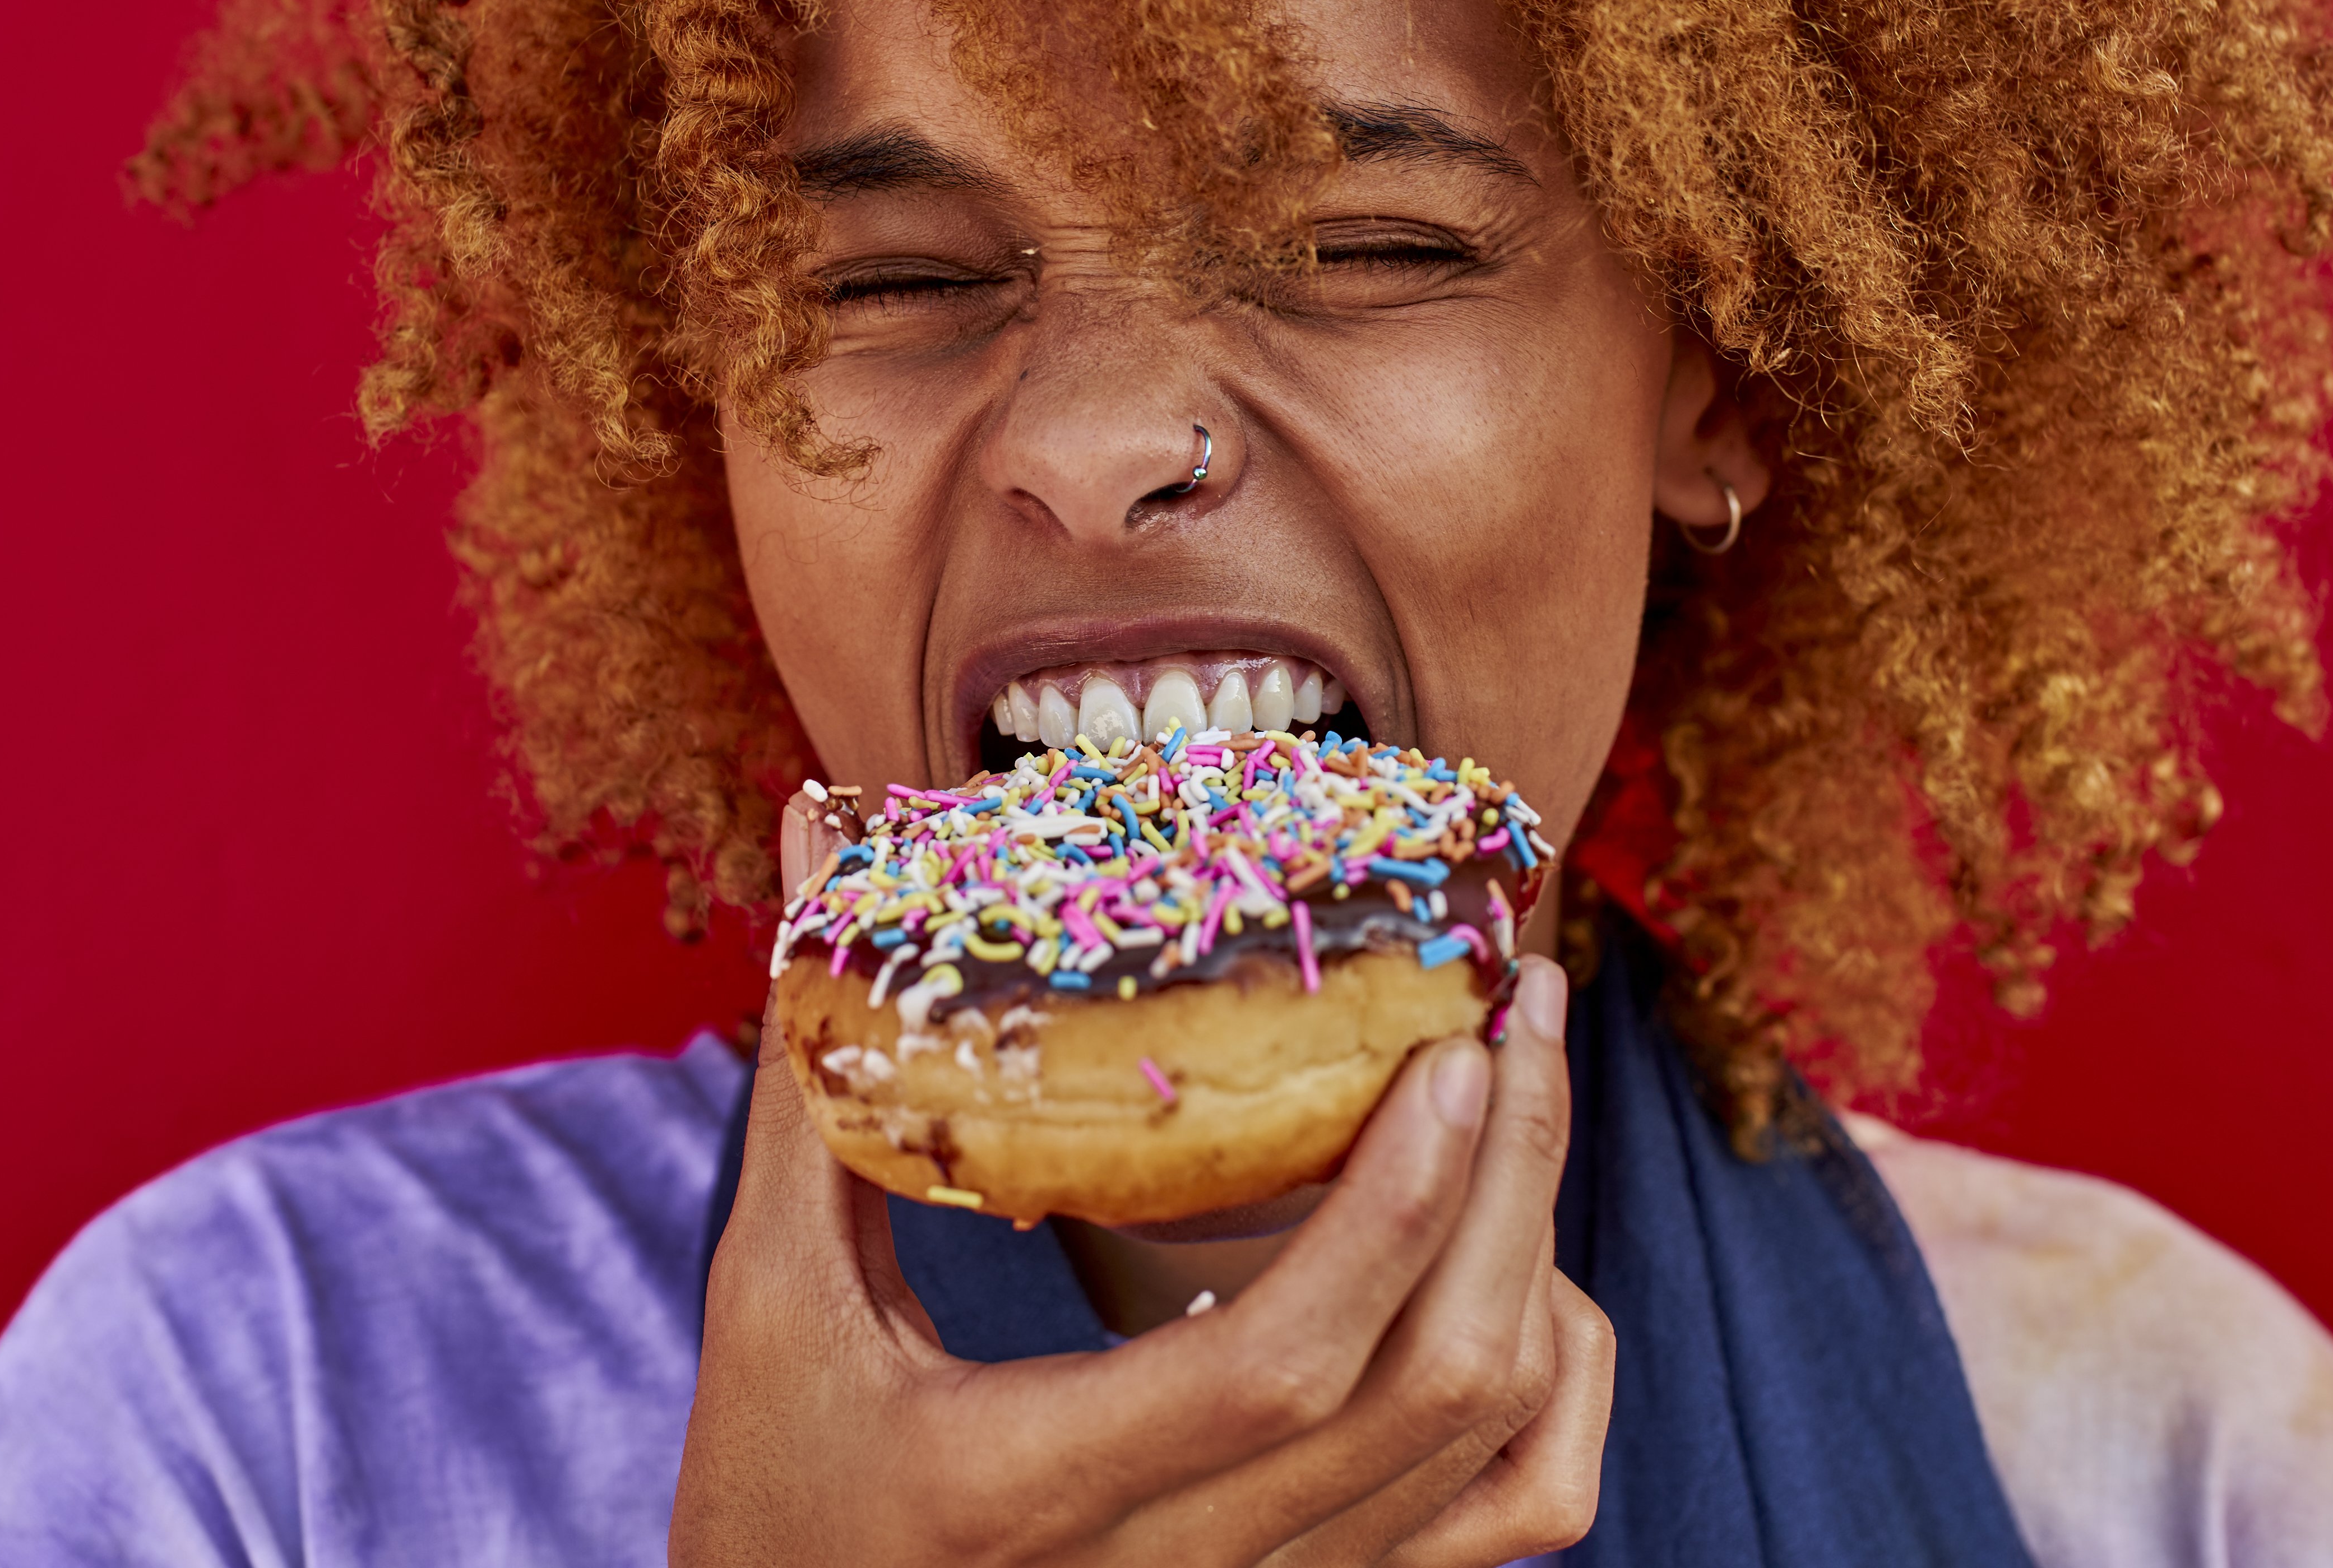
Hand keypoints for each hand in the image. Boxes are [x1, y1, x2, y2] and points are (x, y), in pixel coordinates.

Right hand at [670, 952, 1611, 1566]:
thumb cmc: (776, 1491)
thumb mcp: (775, 1303)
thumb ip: (820, 1083)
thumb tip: (818, 832)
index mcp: (1038, 1489)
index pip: (1278, 1368)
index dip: (1395, 1210)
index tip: (1450, 1051)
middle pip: (1439, 1389)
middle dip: (1518, 1176)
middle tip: (1521, 1008)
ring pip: (1499, 1449)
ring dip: (1539, 1257)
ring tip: (1515, 1102)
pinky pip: (1522, 1516)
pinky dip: (1557, 1385)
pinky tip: (1520, 1273)